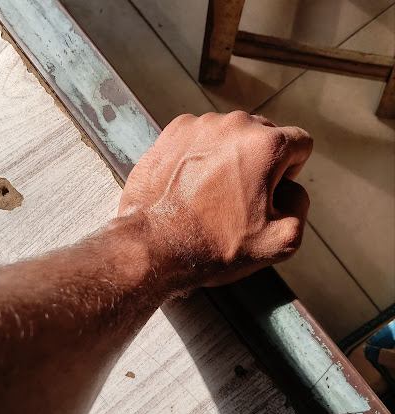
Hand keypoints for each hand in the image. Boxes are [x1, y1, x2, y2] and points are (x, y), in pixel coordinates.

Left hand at [118, 111, 311, 286]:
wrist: (155, 245)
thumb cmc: (213, 246)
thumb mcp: (280, 241)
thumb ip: (300, 206)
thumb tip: (290, 188)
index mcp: (266, 145)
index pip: (300, 143)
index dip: (291, 170)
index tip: (271, 191)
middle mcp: (234, 125)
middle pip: (264, 135)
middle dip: (260, 161)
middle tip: (240, 196)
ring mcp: (199, 125)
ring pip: (229, 135)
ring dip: (228, 156)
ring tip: (211, 191)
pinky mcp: (172, 133)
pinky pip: (199, 137)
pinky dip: (200, 154)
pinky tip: (191, 183)